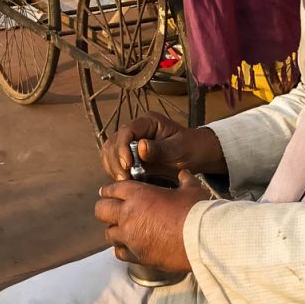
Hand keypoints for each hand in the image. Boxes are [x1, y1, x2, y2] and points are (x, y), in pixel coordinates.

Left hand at [94, 171, 208, 271]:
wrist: (201, 240)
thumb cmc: (196, 211)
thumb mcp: (192, 189)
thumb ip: (185, 180)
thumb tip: (184, 174)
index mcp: (138, 195)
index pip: (112, 189)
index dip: (109, 190)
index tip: (107, 192)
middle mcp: (128, 215)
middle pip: (101, 210)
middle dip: (105, 208)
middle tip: (110, 209)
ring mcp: (131, 237)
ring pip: (108, 234)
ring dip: (114, 230)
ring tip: (122, 229)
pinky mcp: (137, 255)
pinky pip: (119, 252)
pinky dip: (122, 248)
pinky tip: (129, 246)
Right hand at [101, 112, 225, 180]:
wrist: (194, 154)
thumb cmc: (189, 148)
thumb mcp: (178, 149)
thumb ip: (160, 149)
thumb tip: (140, 147)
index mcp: (147, 122)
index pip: (127, 131)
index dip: (123, 147)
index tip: (128, 165)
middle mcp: (136, 129)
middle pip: (113, 142)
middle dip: (116, 161)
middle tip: (125, 178)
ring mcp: (130, 141)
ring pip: (110, 152)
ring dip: (113, 167)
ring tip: (124, 181)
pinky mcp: (129, 154)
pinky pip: (114, 162)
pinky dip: (115, 171)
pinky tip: (124, 181)